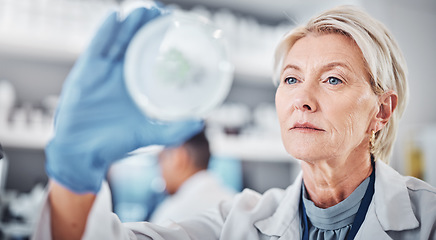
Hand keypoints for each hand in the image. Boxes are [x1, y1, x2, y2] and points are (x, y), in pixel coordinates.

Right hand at [45, 5, 202, 193]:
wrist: (82, 153)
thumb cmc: (113, 144)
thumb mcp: (149, 135)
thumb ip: (174, 131)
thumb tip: (200, 122)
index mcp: (135, 85)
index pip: (149, 56)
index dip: (159, 40)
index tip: (174, 25)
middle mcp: (120, 74)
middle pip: (134, 43)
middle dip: (147, 26)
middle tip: (162, 11)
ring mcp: (103, 71)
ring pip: (118, 40)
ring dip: (130, 23)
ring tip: (145, 8)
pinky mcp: (87, 72)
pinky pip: (97, 47)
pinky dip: (105, 32)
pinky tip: (115, 16)